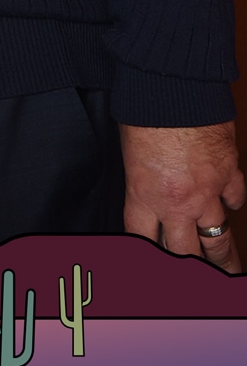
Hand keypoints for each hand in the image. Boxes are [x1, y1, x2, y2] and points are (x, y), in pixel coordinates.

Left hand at [121, 121, 245, 270]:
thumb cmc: (144, 109)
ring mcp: (208, 191)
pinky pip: (236, 199)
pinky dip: (232, 203)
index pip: (142, 243)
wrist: (176, 83)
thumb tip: (148, 192)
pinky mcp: (230, 172)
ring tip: (226, 271)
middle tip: (193, 282)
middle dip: (188, 270)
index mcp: (144, 196)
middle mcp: (178, 202)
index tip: (149, 269)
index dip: (145, 259)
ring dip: (221, 257)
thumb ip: (140, 181)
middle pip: (185, 253)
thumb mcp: (128, 151)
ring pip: (218, 239)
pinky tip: (230, 206)